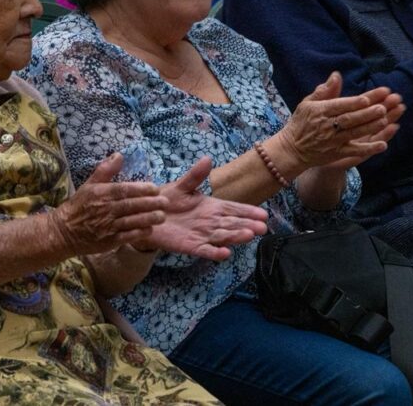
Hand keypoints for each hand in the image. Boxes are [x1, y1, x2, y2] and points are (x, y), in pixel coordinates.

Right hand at [49, 153, 168, 255]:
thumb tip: (119, 154)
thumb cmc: (79, 206)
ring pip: (132, 221)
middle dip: (150, 203)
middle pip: (131, 205)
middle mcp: (105, 210)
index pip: (124, 190)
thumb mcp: (89, 184)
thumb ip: (105, 170)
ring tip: (162, 216)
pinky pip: (127, 236)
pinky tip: (150, 229)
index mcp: (102, 194)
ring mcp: (108, 226)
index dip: (141, 189)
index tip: (155, 188)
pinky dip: (139, 233)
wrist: (64, 231)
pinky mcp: (109, 241)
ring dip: (148, 218)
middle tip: (166, 202)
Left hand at [133, 158, 268, 260]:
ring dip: (235, 237)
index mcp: (212, 207)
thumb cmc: (168, 200)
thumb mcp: (182, 186)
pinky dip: (215, 253)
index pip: (234, 209)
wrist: (148, 216)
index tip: (263, 214)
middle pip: (232, 224)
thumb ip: (195, 175)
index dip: (248, 212)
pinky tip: (225, 254)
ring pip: (222, 236)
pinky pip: (205, 250)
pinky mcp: (191, 246)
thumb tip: (208, 158)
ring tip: (249, 235)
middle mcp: (211, 222)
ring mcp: (202, 235)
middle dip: (247, 225)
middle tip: (262, 228)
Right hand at [274, 72, 396, 172]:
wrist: (291, 149)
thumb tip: (336, 75)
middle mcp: (327, 126)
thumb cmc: (300, 123)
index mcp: (321, 111)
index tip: (367, 98)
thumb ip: (324, 90)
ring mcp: (333, 141)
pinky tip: (382, 145)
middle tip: (383, 108)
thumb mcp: (307, 103)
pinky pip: (355, 151)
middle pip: (350, 119)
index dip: (354, 103)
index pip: (340, 105)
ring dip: (370, 127)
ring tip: (384, 120)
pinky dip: (369, 149)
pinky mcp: (338, 153)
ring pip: (354, 133)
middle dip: (367, 113)